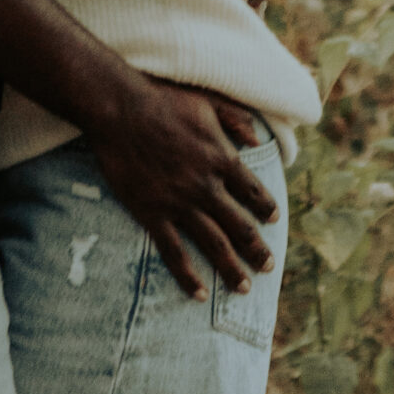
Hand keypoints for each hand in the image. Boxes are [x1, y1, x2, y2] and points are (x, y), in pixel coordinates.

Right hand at [84, 72, 276, 300]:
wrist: (119, 109)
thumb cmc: (163, 100)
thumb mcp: (208, 101)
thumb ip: (237, 120)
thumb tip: (258, 140)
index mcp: (222, 158)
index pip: (253, 191)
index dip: (266, 208)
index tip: (273, 221)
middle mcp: (206, 186)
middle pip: (240, 226)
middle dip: (257, 249)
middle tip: (268, 267)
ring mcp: (179, 203)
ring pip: (213, 244)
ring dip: (231, 268)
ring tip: (243, 288)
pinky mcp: (152, 214)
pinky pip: (174, 252)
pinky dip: (188, 276)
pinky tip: (200, 294)